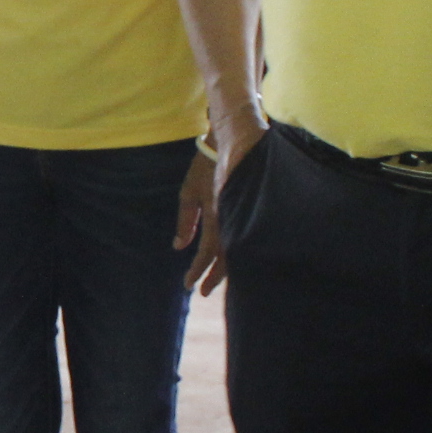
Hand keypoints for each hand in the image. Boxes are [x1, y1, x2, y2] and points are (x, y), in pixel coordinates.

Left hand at [169, 125, 258, 295]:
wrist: (234, 140)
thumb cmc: (205, 165)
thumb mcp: (188, 192)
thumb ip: (185, 220)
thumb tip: (179, 247)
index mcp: (216, 214)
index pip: (207, 252)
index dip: (198, 271)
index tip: (189, 286)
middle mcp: (232, 217)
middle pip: (227, 257)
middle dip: (215, 278)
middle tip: (203, 292)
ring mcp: (244, 212)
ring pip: (238, 250)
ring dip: (227, 268)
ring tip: (216, 282)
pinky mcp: (252, 207)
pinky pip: (246, 235)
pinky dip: (239, 252)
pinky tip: (235, 260)